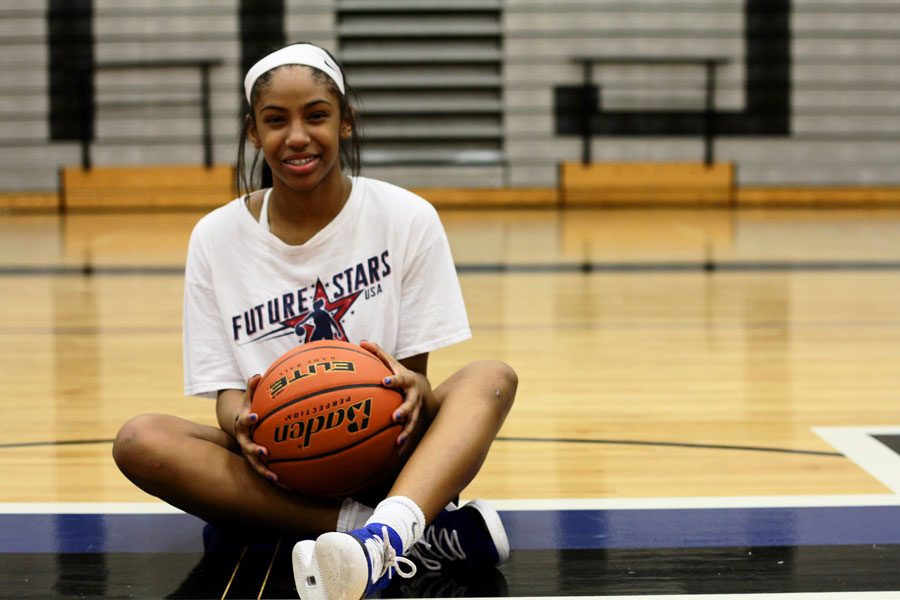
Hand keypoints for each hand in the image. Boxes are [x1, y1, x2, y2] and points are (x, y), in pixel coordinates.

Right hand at [233, 374, 289, 488]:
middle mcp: (245, 442)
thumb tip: (257, 375)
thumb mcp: (250, 399)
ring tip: (276, 478)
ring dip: (265, 472)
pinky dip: (278, 480)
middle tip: (265, 452)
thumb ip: (253, 388)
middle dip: (256, 451)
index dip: (248, 418)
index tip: (255, 416)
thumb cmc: (252, 411)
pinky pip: (268, 473)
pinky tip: (291, 487)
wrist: (244, 428)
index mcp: (243, 425)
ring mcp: (251, 455)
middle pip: (248, 448)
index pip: (244, 421)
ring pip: (257, 466)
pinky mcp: (259, 464)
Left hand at [360, 341, 432, 453]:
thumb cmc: (399, 374)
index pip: (401, 379)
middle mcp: (414, 397)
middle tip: (394, 416)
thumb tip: (361, 341)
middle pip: (411, 404)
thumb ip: (378, 354)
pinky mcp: (413, 422)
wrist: (422, 387)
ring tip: (398, 441)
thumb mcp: (392, 363)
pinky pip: (410, 435)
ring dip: (406, 432)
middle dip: (404, 410)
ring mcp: (415, 411)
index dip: (394, 380)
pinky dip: (405, 445)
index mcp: (407, 381)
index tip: (384, 382)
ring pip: (412, 422)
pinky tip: (397, 455)